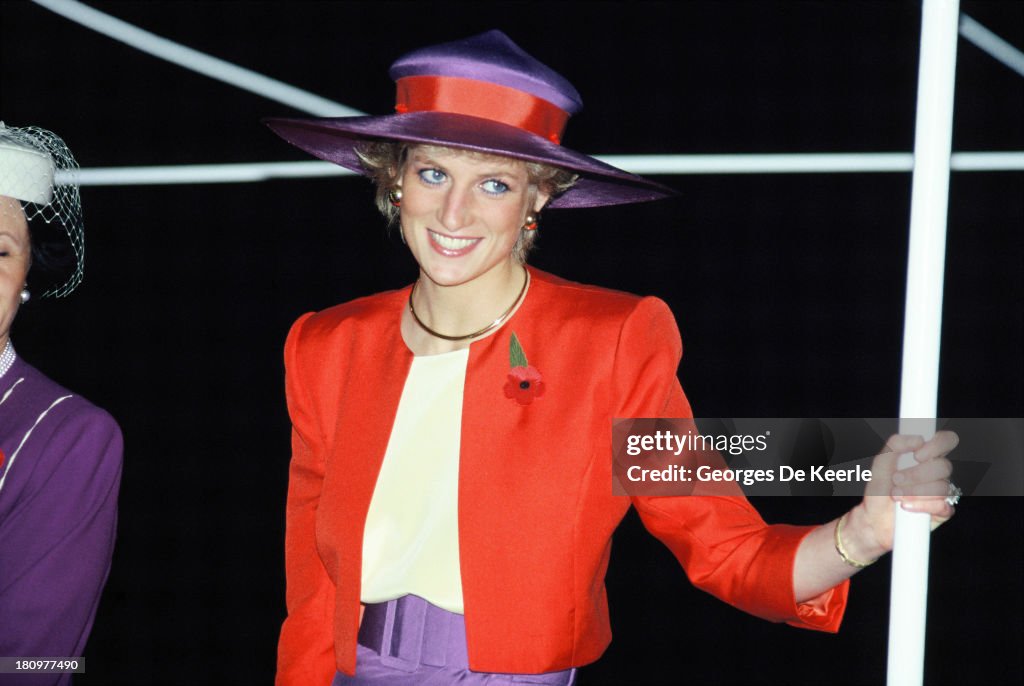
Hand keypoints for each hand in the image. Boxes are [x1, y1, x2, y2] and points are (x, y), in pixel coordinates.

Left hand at [843, 432, 957, 560]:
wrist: (874, 518)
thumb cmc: (879, 489)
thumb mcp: (881, 463)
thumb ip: (896, 445)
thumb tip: (918, 440)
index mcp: (925, 457)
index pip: (946, 441)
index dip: (938, 445)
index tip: (917, 455)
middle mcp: (936, 473)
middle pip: (944, 466)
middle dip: (916, 475)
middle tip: (896, 479)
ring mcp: (941, 492)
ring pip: (942, 487)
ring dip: (915, 491)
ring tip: (896, 495)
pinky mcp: (942, 511)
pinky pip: (943, 506)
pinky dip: (921, 506)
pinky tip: (906, 507)